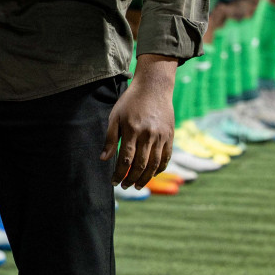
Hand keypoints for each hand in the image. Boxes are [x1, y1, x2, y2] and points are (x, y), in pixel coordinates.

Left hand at [101, 58, 175, 189]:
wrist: (153, 88)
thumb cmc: (130, 102)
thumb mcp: (115, 116)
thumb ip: (110, 139)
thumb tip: (103, 159)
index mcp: (132, 130)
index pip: (126, 159)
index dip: (119, 173)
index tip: (114, 182)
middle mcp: (148, 135)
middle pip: (141, 165)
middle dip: (131, 179)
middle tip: (125, 187)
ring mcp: (161, 136)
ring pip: (154, 164)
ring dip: (146, 178)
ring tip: (138, 185)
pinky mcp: (170, 136)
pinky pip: (166, 157)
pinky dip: (159, 168)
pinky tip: (152, 174)